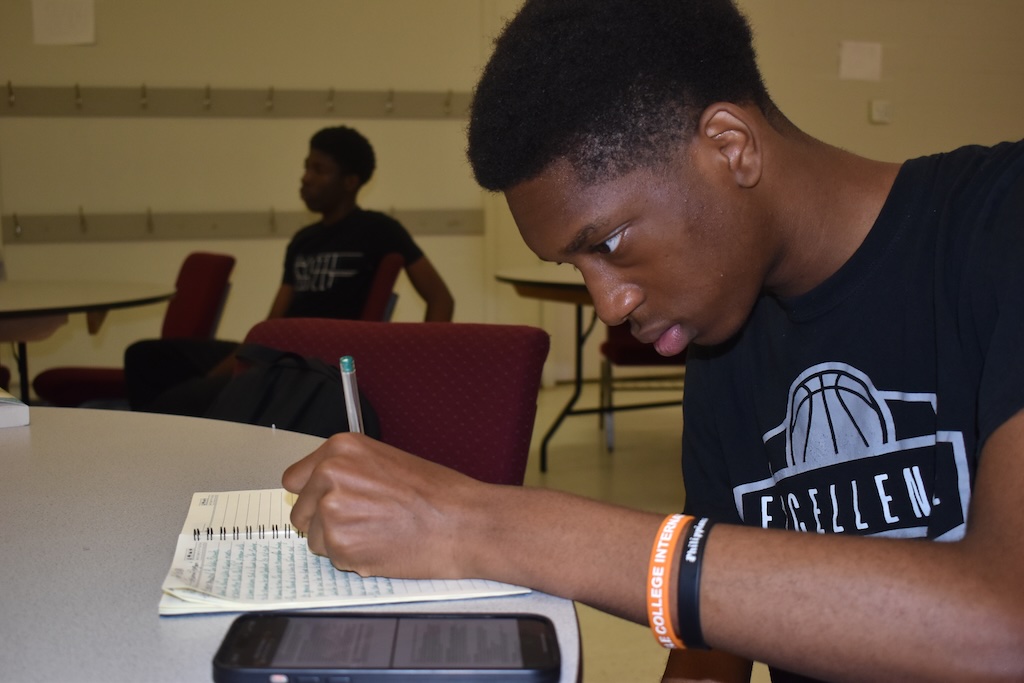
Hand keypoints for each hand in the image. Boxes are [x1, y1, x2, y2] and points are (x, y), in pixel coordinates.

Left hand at [282, 433, 484, 578]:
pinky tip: (382, 546)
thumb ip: (349, 472)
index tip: (327, 502)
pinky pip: (333, 559)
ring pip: (315, 539)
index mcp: (340, 449)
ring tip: (378, 533)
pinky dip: (353, 559)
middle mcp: (329, 475)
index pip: (294, 479)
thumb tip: (322, 491)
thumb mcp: (386, 462)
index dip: (312, 495)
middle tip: (363, 522)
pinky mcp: (339, 544)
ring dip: (340, 543)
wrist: (462, 522)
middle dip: (325, 522)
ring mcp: (332, 510)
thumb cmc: (437, 494)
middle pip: (301, 512)